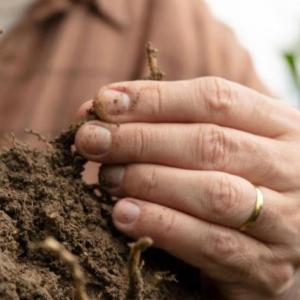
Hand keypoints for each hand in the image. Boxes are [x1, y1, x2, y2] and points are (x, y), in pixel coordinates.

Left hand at [75, 77, 299, 298]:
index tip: (104, 102)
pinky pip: (211, 244)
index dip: (155, 98)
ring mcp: (285, 221)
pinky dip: (163, 226)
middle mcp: (291, 169)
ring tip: (107, 177)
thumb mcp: (220, 142)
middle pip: (209, 143)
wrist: (283, 239)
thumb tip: (105, 107)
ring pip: (212, 192)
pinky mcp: (266, 267)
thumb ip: (172, 123)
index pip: (215, 98)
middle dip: (141, 139)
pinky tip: (124, 215)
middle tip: (92, 140)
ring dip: (149, 181)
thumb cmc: (239, 178)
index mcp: (280, 127)